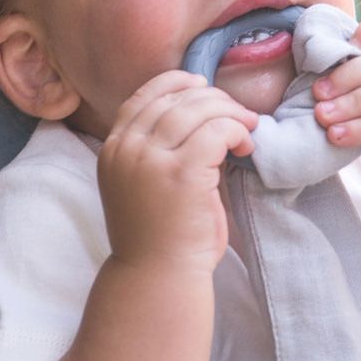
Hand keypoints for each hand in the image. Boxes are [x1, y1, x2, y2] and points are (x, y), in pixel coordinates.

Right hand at [98, 71, 255, 272]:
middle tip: (238, 113)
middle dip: (213, 99)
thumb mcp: (143, 182)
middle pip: (175, 98)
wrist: (156, 277)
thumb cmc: (158, 235)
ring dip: (230, 113)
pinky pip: (216, 131)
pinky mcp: (181, 173)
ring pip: (197, 109)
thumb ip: (159, 148)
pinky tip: (245, 148)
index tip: (203, 86)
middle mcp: (126, 149)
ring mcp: (150, 160)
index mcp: (113, 149)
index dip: (177, 83)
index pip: (144, 96)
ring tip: (247, 128)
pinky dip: (237, 131)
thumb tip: (200, 110)